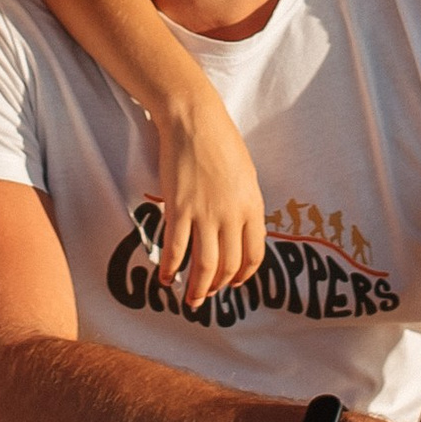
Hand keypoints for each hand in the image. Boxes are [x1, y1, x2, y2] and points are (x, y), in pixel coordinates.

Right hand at [150, 89, 267, 309]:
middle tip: (209, 294)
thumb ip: (245, 206)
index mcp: (252, 206)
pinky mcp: (179, 208)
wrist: (194, 121)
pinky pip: (176, 248)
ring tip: (192, 300)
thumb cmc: (221, 142)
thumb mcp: (246, 175)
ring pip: (203, 265)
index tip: (234, 283)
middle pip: (228, 264)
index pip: (254, 254)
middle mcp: (231, 215)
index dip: (243, 274)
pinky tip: (166, 278)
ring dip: (197, 288)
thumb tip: (242, 231)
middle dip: (218, 286)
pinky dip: (171, 267)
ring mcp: (205, 213)